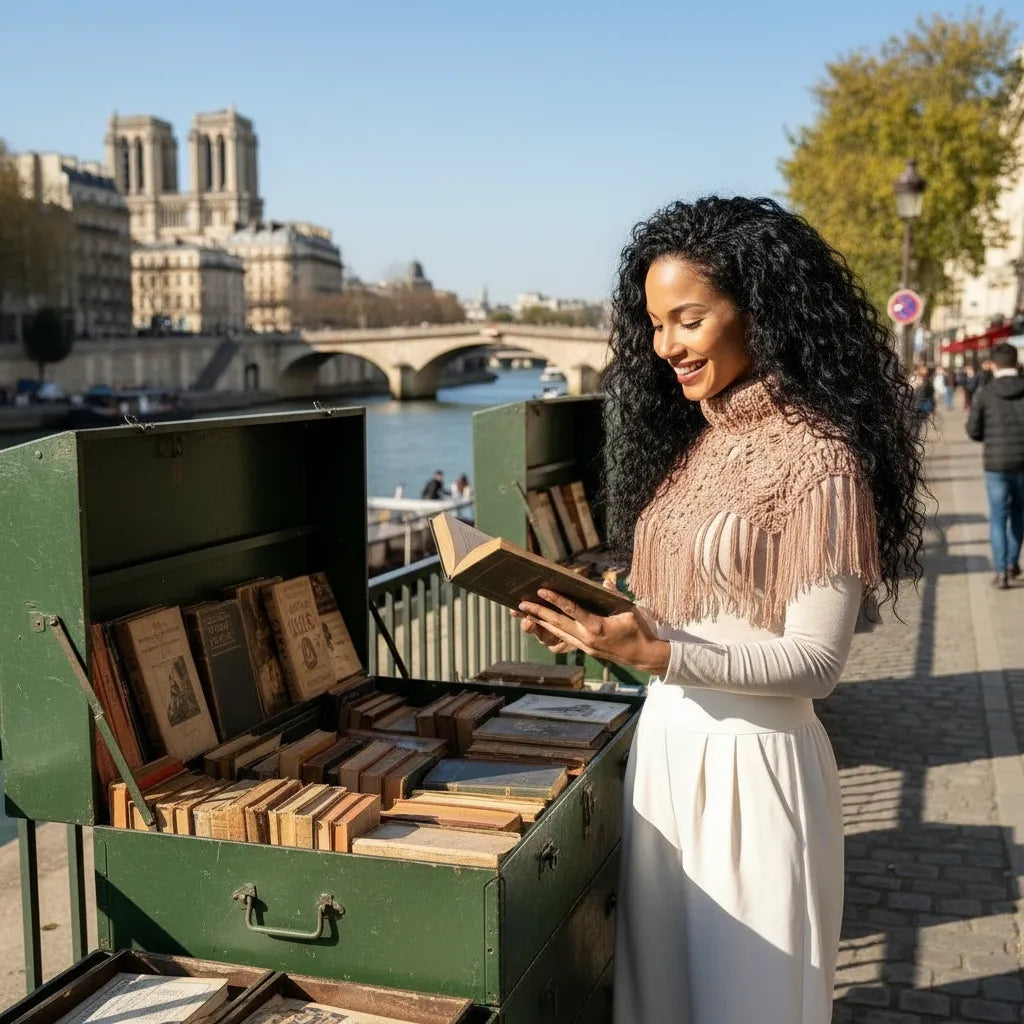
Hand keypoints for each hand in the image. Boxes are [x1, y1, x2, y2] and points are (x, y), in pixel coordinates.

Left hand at [512, 588, 669, 673]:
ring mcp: (584, 645)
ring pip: (557, 632)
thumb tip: (605, 581)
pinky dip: (551, 630)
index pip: (572, 611)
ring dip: (540, 622)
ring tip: (524, 613)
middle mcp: (587, 638)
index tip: (542, 591)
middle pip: (557, 623)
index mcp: (597, 626)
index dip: (556, 600)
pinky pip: (564, 638)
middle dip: (538, 613)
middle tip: (521, 604)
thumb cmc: (638, 630)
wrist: (642, 655)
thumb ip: (614, 594)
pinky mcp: (585, 649)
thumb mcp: (629, 610)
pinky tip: (541, 623)